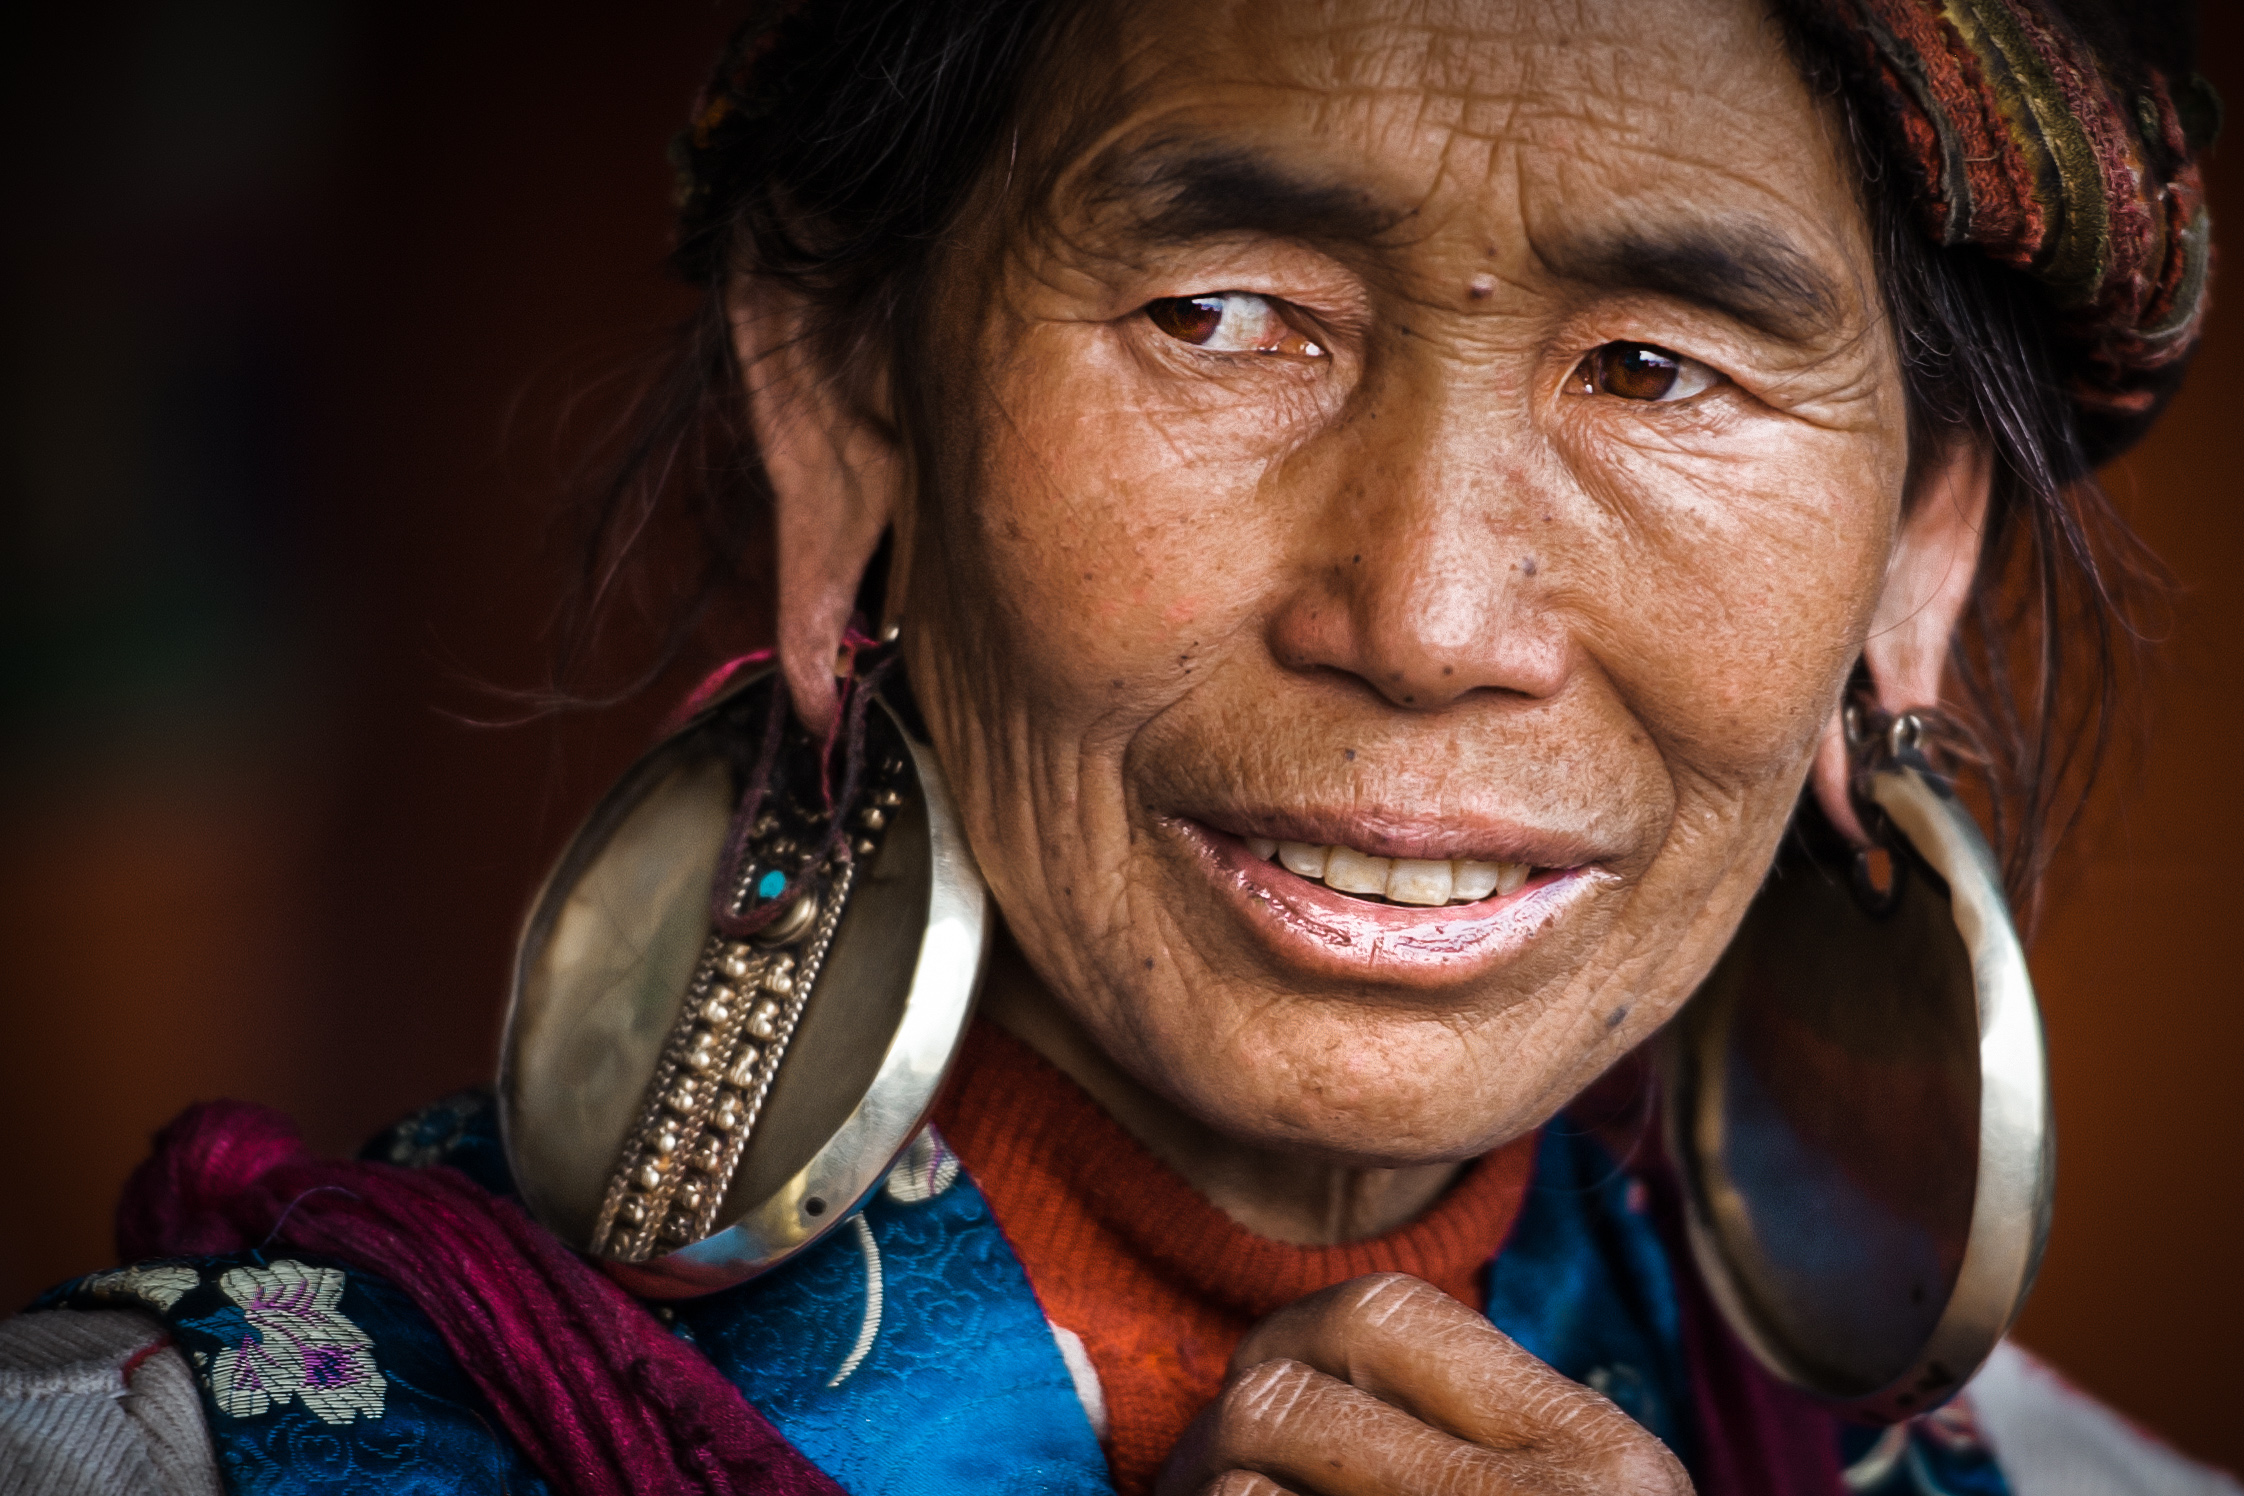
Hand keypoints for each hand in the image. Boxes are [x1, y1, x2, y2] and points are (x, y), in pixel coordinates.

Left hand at [1158, 1273, 1691, 1495]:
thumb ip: (1482, 1437)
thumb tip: (1285, 1379)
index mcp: (1601, 1457)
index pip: (1384, 1315)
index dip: (1289, 1344)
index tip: (1262, 1398)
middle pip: (1282, 1396)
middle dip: (1221, 1435)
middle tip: (1204, 1477)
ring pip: (1238, 1486)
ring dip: (1214, 1495)